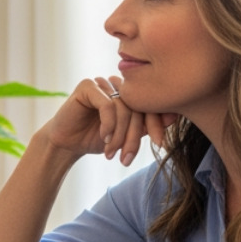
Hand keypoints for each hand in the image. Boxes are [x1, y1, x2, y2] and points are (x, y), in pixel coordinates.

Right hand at [40, 76, 178, 166]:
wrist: (66, 144)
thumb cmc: (96, 139)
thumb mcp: (127, 135)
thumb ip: (146, 126)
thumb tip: (174, 117)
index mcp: (128, 92)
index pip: (151, 104)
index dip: (157, 124)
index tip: (160, 144)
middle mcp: (116, 84)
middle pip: (138, 107)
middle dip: (134, 136)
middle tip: (127, 157)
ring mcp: (102, 83)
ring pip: (123, 107)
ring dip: (119, 134)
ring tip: (112, 152)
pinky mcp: (87, 86)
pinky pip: (107, 104)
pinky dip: (108, 124)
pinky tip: (104, 137)